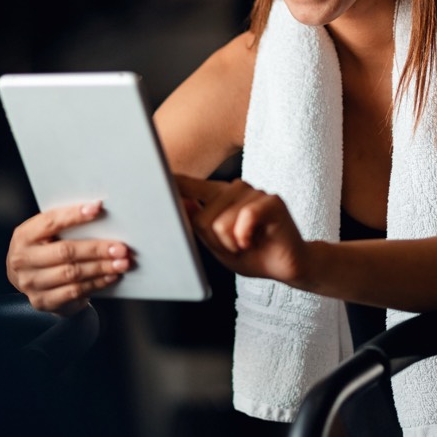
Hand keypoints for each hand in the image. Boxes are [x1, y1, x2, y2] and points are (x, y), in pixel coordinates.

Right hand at [5, 200, 130, 315]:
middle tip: (121, 248)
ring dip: (101, 268)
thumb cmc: (46, 251)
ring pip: (72, 273)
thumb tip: (99, 212)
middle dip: (97, 249)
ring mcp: (31, 283)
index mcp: (24, 236)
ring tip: (121, 263)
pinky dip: (96, 283)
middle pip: (65, 251)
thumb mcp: (48, 235)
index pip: (50, 221)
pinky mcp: (43, 301)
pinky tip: (110, 276)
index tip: (98, 208)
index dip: (74, 215)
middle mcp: (23, 259)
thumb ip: (66, 226)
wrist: (33, 282)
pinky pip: (74, 291)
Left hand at [176, 175, 309, 284]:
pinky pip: (243, 220)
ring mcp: (254, 192)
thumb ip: (198, 224)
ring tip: (249, 243)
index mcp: (219, 195)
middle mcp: (235, 188)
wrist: (287, 266)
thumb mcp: (216, 244)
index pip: (189, 185)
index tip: (149, 170)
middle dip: (217, 242)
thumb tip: (179, 204)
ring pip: (221, 224)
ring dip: (233, 244)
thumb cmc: (252, 254)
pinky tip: (255, 241)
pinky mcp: (271, 201)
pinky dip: (245, 239)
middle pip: (203, 219)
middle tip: (238, 245)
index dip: (170, 181)